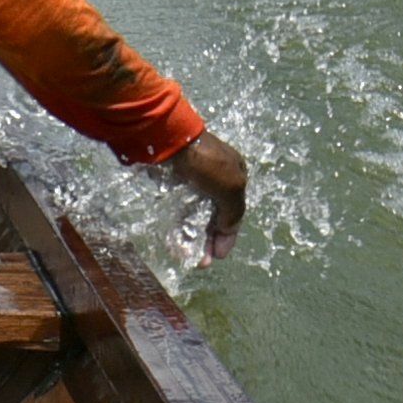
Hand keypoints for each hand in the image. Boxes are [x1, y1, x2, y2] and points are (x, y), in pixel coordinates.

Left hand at [165, 130, 251, 267]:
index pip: (233, 213)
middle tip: (200, 262)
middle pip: (213, 216)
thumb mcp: (230, 187)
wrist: (168, 139)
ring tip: (185, 256)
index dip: (227, 237)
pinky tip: (174, 241)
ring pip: (193, 215)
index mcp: (235, 175)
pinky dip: (177, 225)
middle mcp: (215, 179)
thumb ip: (233, 212)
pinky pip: (177, 209)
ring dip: (191, 237)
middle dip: (208, 241)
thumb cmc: (205, 162)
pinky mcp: (173, 181)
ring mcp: (193, 180)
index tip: (217, 255)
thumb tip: (228, 231)